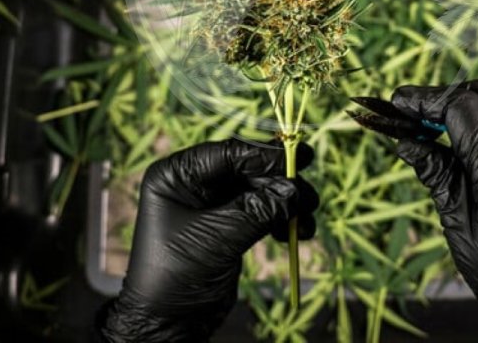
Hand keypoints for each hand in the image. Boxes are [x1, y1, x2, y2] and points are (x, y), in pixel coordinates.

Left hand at [96, 139, 317, 342]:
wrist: (168, 324)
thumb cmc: (177, 275)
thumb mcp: (218, 237)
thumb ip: (258, 209)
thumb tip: (295, 190)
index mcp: (177, 175)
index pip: (228, 153)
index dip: (265, 156)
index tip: (299, 159)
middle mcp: (194, 184)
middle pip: (247, 171)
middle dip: (280, 185)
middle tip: (309, 197)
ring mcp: (212, 205)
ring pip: (258, 192)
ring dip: (285, 205)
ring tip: (306, 223)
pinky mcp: (228, 226)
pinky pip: (260, 212)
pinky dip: (279, 220)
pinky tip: (296, 232)